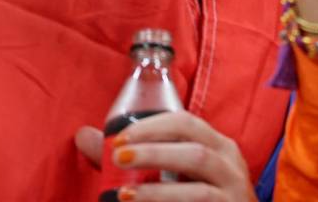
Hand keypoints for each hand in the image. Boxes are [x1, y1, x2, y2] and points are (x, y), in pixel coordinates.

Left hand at [75, 112, 255, 200]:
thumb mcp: (172, 177)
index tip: (117, 138)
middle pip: (194, 148)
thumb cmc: (198, 199)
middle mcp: (230, 164)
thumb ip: (132, 159)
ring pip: (198, 182)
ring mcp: (232, 191)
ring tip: (122, 194)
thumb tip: (84, 135)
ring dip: (157, 187)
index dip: (151, 127)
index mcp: (217, 146)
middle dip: (154, 150)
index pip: (186, 123)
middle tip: (118, 157)